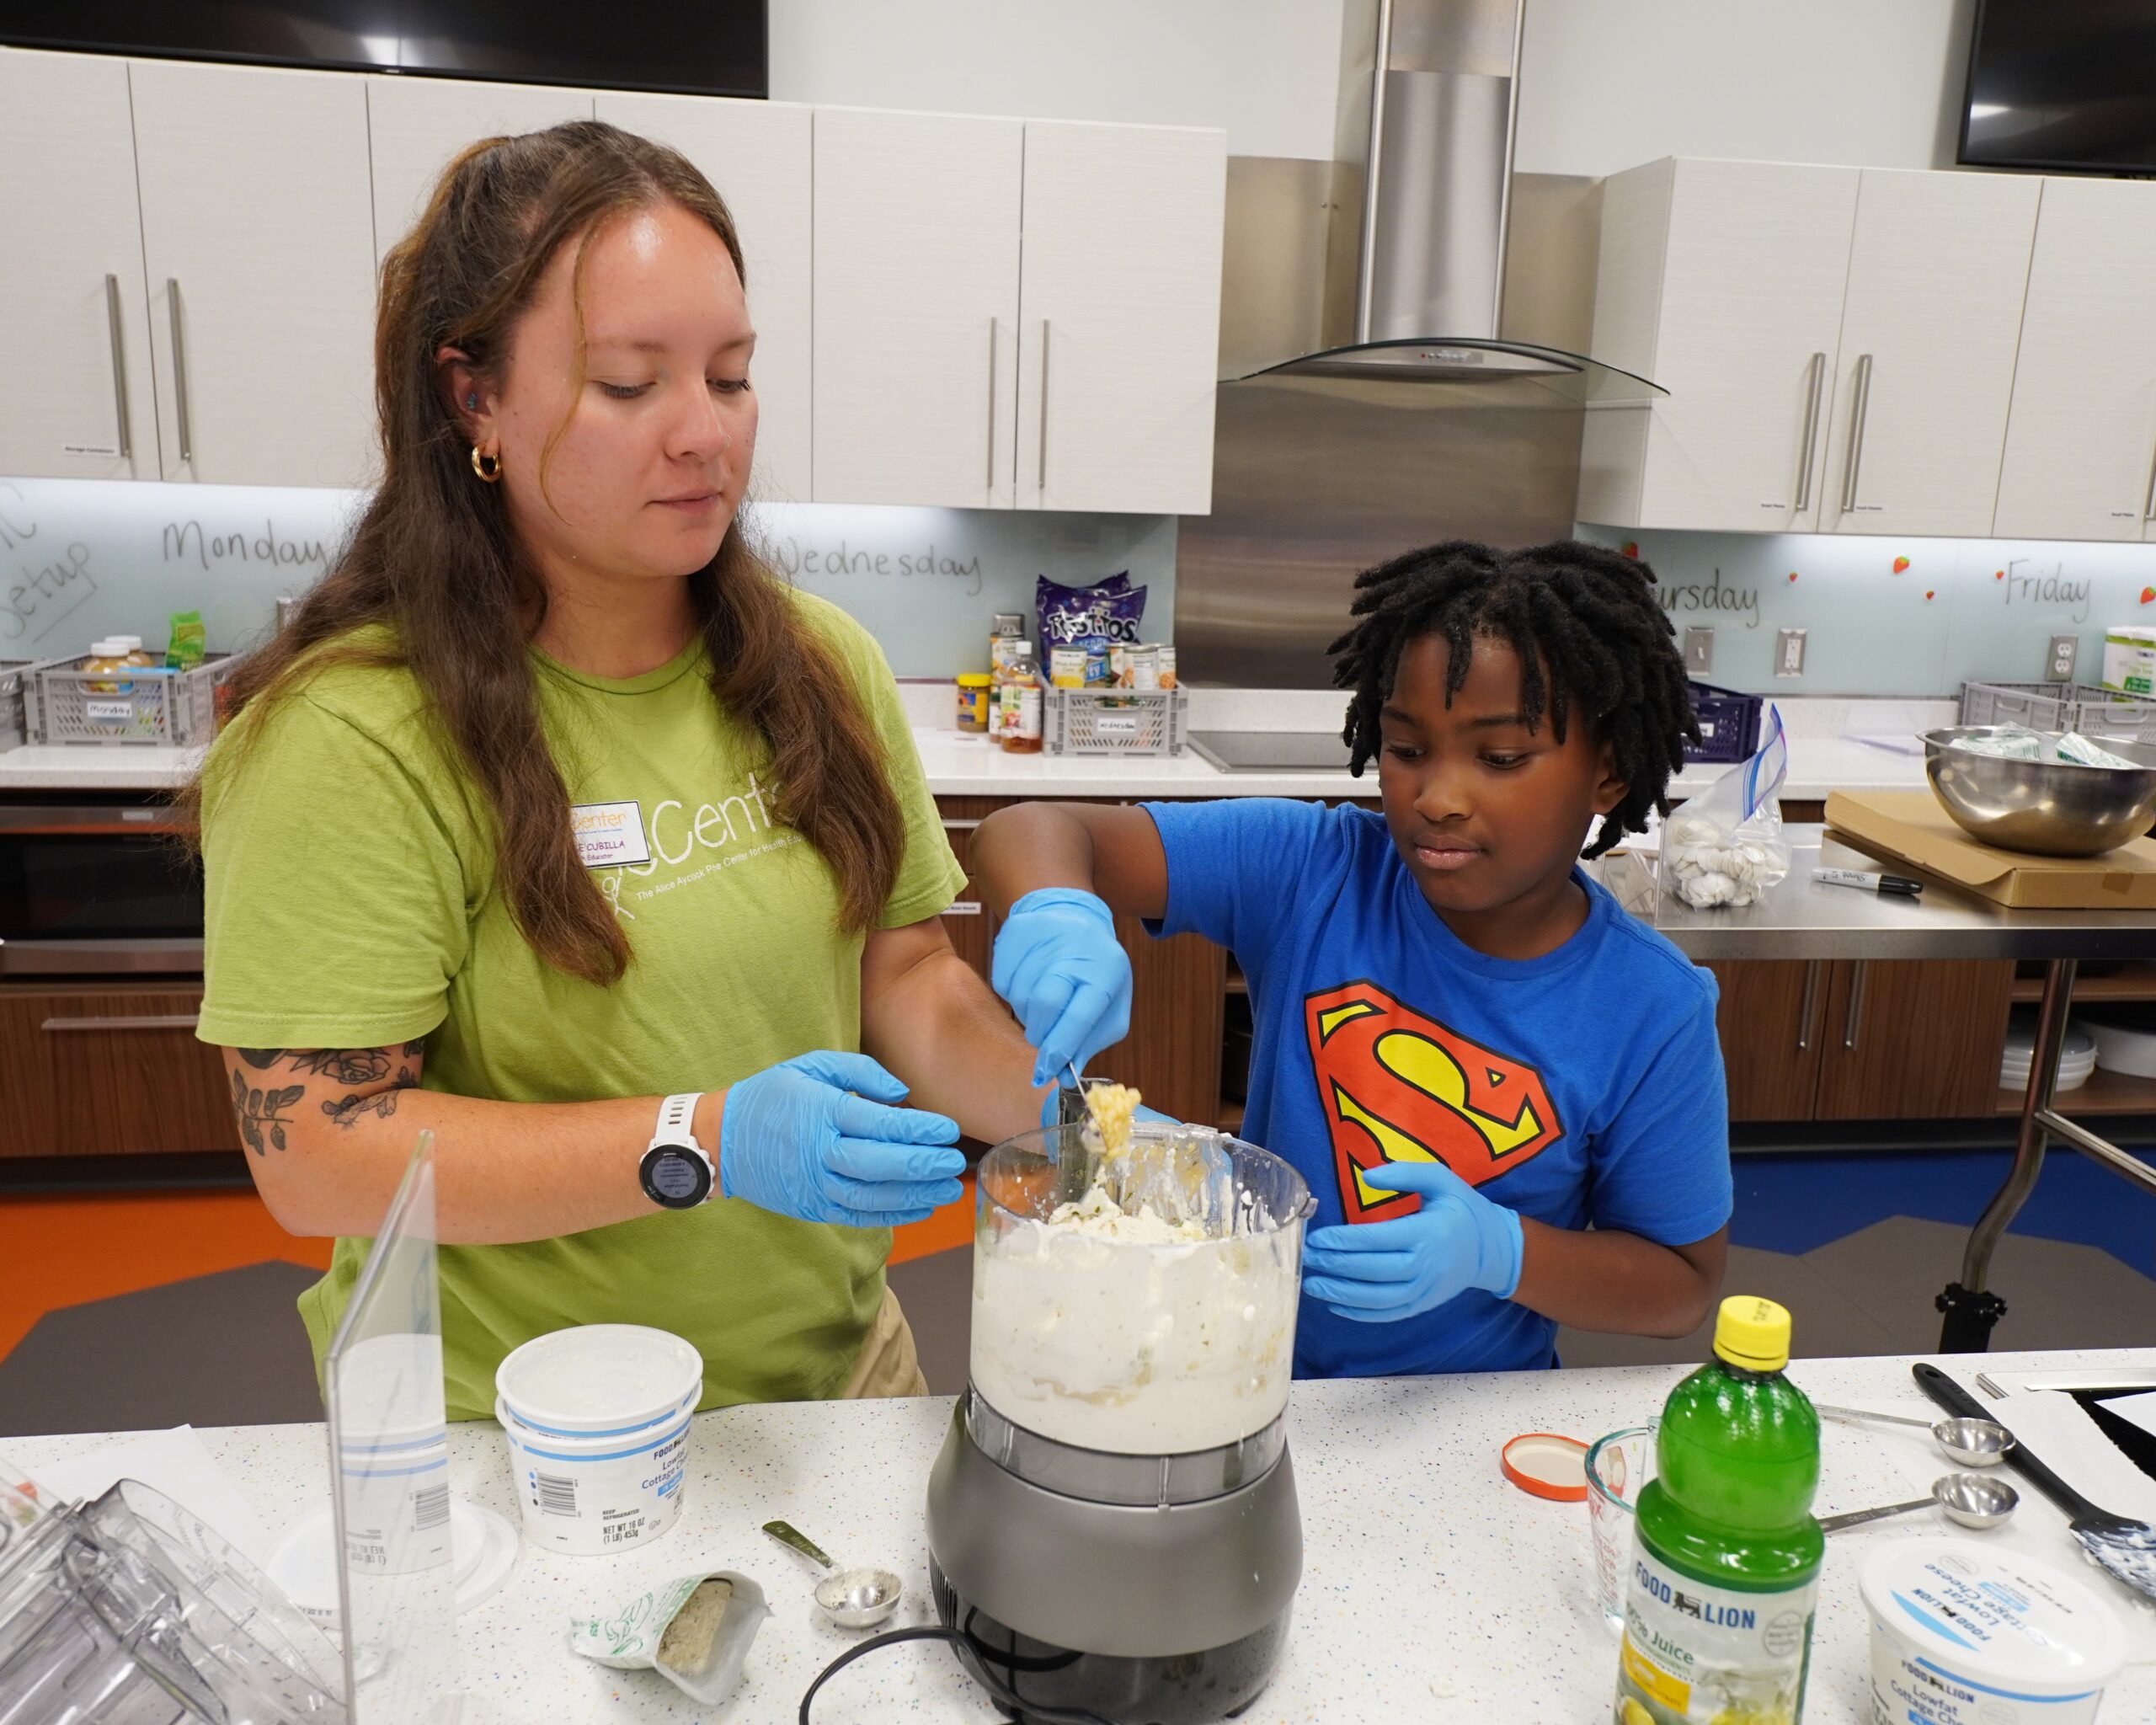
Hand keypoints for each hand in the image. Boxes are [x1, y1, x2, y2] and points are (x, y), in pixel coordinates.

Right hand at [718, 1051, 963, 1227]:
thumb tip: (901, 1094)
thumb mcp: (811, 1065)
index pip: (876, 1124)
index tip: (948, 1129)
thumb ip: (860, 1072)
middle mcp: (818, 1152)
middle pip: (877, 1164)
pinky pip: (856, 1216)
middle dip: (921, 1165)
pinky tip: (921, 1207)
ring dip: (914, 1196)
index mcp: (820, 1112)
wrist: (720, 1140)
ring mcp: (814, 1185)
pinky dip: (891, 1215)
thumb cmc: (772, 1096)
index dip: (917, 1129)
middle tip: (955, 1162)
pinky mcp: (812, 1207)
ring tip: (948, 1190)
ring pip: (870, 1197)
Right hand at [991, 888, 1131, 1086]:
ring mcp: (1043, 938)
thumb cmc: (1095, 970)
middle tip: (1041, 1038)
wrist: (1072, 917)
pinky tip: (1030, 980)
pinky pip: (1003, 982)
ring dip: (1027, 1012)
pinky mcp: (1015, 933)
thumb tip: (1064, 1076)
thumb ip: (1089, 1042)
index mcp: (1106, 971)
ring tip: (1043, 1000)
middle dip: (1039, 1032)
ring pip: (1021, 995)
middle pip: (1044, 1004)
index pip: (1079, 1017)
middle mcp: (1076, 950)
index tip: (1046, 1072)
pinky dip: (1012, 993)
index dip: (1059, 1049)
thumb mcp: (1109, 1005)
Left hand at [1300, 1159, 1522, 1323]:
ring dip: (1341, 1294)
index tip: (1317, 1238)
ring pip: (1377, 1298)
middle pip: (1373, 1271)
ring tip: (1312, 1285)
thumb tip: (1366, 1177)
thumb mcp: (1440, 1178)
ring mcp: (1425, 1289)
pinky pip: (1388, 1313)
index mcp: (1428, 1231)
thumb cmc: (1461, 1208)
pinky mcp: (1423, 1304)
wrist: (1493, 1248)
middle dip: (1335, 1266)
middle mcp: (1426, 1265)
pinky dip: (1360, 1313)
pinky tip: (1335, 1305)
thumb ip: (1404, 1173)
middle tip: (1306, 1259)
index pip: (1377, 1239)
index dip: (1343, 1240)